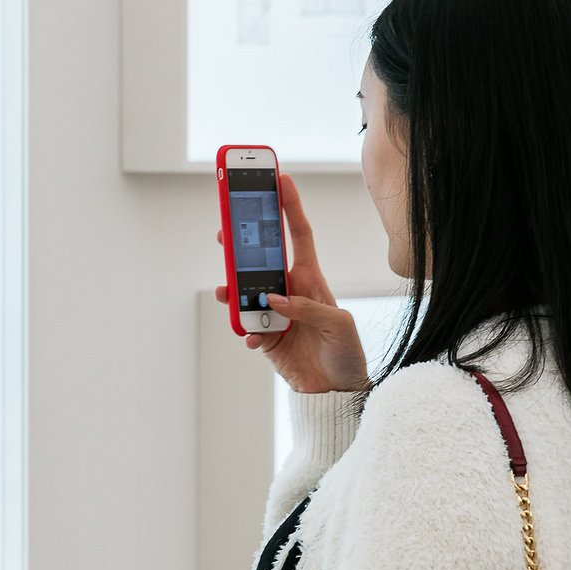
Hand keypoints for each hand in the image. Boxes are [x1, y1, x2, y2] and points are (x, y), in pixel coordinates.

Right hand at [214, 173, 371, 393]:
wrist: (337, 390)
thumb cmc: (346, 352)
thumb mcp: (339, 325)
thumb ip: (308, 308)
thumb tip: (274, 298)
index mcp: (310, 279)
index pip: (298, 235)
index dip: (290, 206)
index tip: (279, 179)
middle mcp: (288, 290)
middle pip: (259, 258)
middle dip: (240, 243)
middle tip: (224, 231)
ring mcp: (273, 312)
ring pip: (243, 291)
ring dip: (231, 290)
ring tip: (225, 292)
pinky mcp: (263, 336)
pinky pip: (244, 327)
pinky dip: (244, 331)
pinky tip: (252, 337)